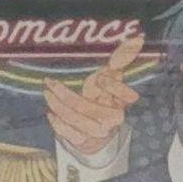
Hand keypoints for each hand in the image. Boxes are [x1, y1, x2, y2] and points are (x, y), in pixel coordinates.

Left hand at [43, 34, 143, 155]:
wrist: (100, 129)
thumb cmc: (105, 97)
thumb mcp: (112, 78)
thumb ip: (120, 60)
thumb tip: (135, 39)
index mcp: (122, 103)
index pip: (125, 97)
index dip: (113, 86)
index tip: (101, 76)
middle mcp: (112, 120)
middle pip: (88, 107)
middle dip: (66, 94)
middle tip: (50, 82)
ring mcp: (98, 132)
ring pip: (75, 119)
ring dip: (57, 105)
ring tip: (47, 92)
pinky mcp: (84, 141)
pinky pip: (70, 134)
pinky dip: (58, 124)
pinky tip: (51, 112)